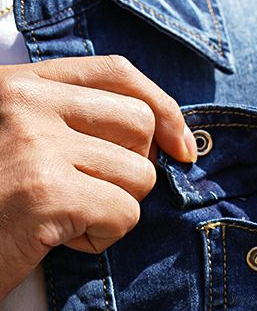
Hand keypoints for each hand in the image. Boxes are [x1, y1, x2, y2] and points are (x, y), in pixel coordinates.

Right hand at [0, 55, 196, 299]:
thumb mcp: (26, 142)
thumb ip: (78, 123)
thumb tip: (167, 137)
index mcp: (22, 85)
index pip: (117, 72)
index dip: (163, 108)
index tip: (181, 146)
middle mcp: (26, 104)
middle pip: (139, 124)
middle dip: (133, 170)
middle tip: (93, 193)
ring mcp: (35, 145)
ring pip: (139, 175)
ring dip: (114, 210)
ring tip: (66, 217)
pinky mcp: (46, 192)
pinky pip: (125, 214)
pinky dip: (103, 238)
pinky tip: (60, 239)